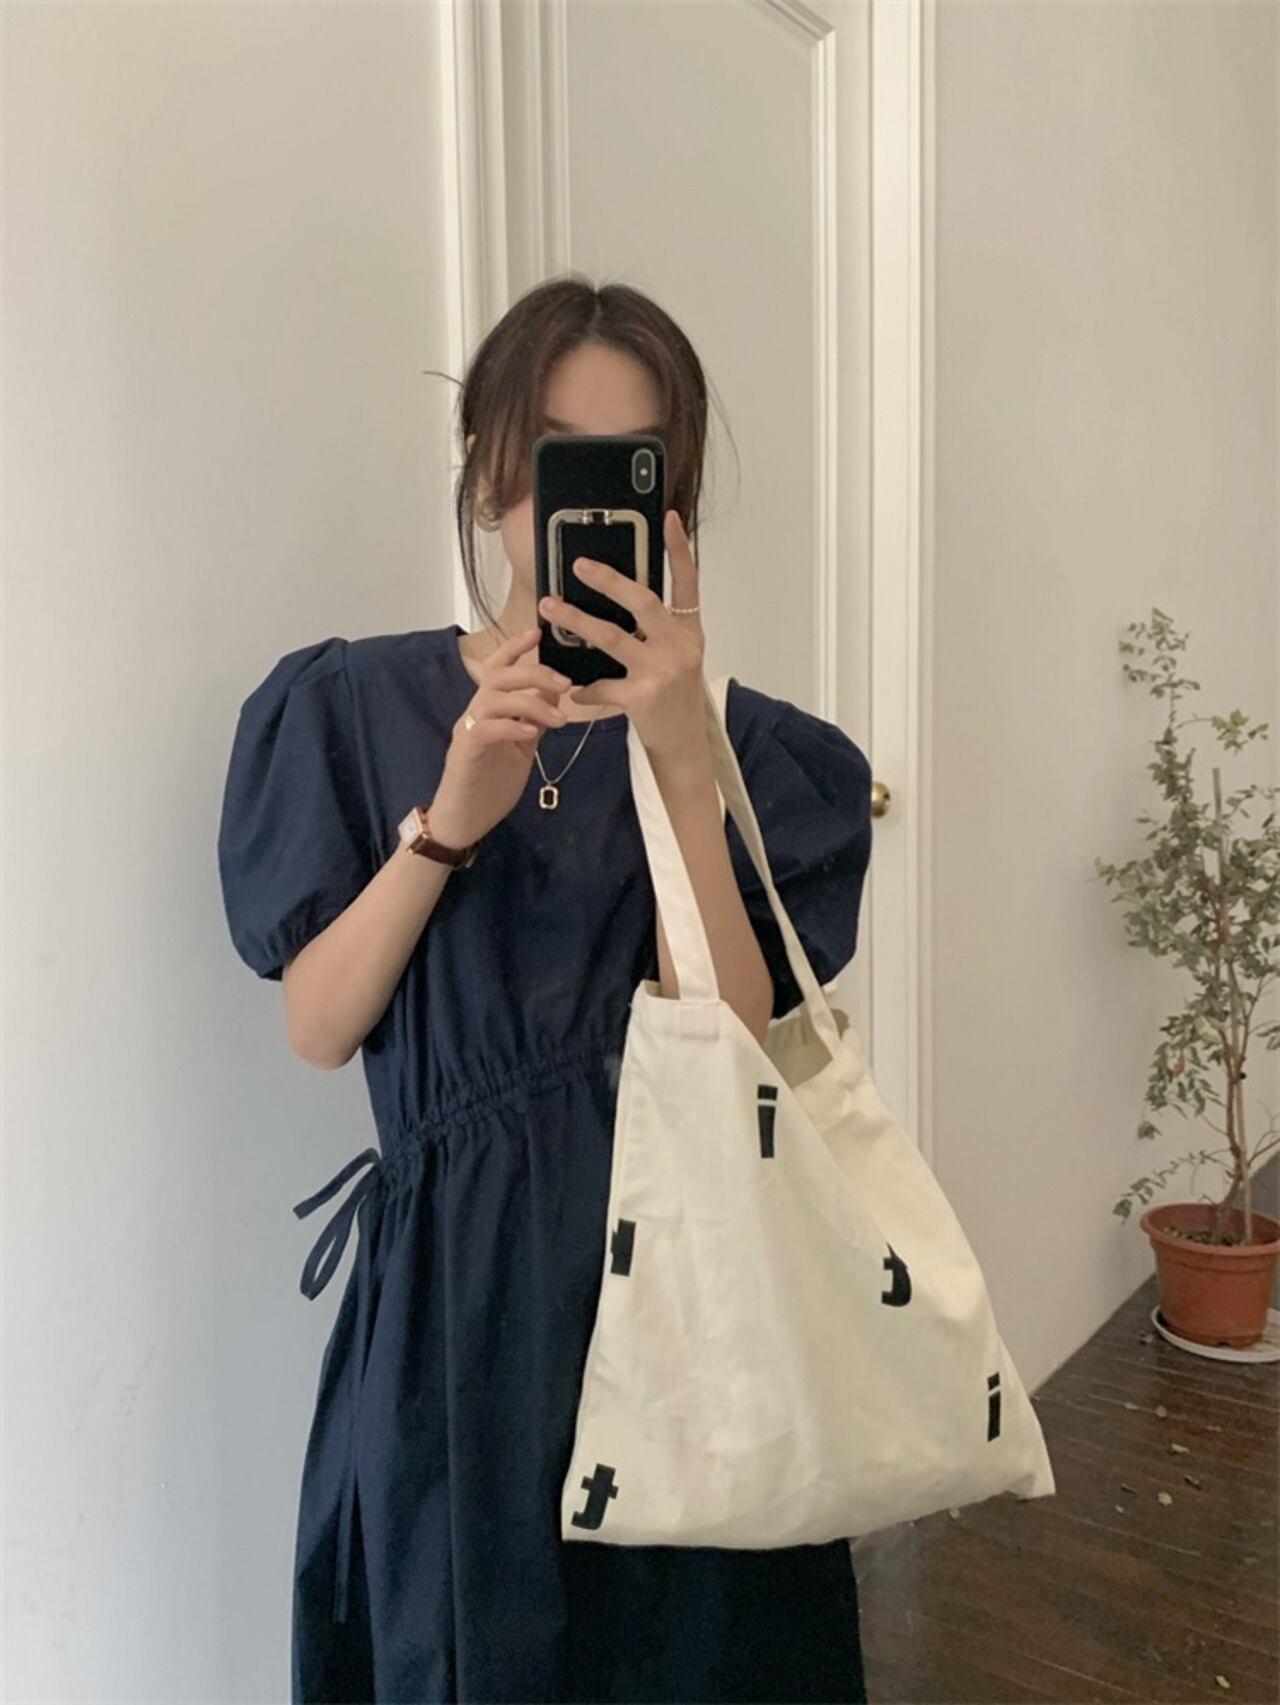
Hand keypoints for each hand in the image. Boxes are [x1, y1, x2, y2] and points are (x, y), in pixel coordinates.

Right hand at [431, 628, 571, 844]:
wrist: (463, 822)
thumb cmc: (489, 786)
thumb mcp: (522, 748)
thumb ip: (534, 719)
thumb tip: (554, 690)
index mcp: (489, 711)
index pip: (498, 669)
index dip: (514, 648)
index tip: (537, 633)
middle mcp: (474, 714)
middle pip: (498, 676)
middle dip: (534, 673)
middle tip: (566, 684)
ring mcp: (467, 732)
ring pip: (493, 698)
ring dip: (531, 703)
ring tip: (559, 719)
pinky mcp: (464, 754)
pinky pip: (484, 729)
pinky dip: (510, 726)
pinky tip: (532, 734)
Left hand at [538, 509, 706, 763]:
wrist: (683, 743)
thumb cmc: (673, 696)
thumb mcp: (675, 655)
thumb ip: (654, 628)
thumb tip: (618, 594)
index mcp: (689, 631)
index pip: (688, 582)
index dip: (679, 549)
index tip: (667, 518)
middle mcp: (680, 647)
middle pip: (643, 602)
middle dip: (609, 580)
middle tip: (579, 564)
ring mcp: (663, 672)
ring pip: (612, 638)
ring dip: (577, 621)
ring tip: (550, 607)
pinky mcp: (644, 698)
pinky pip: (602, 685)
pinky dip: (582, 687)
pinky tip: (571, 688)